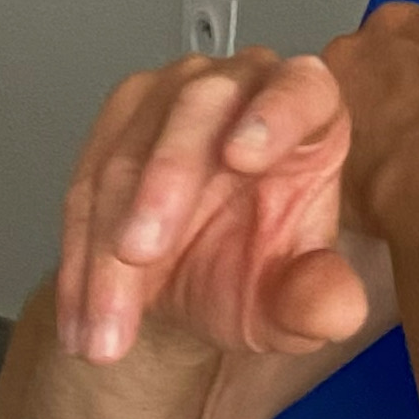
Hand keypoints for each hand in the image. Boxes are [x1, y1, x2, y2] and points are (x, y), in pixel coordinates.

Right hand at [56, 48, 364, 370]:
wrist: (188, 281)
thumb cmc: (255, 267)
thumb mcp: (290, 301)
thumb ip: (315, 301)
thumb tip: (340, 309)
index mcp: (309, 110)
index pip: (302, 90)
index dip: (275, 113)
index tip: (242, 155)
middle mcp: (242, 87)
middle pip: (198, 110)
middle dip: (163, 184)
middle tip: (140, 253)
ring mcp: (174, 96)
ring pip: (128, 158)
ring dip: (106, 250)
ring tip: (108, 331)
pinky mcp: (119, 123)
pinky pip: (85, 188)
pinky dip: (78, 261)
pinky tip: (83, 319)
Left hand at [325, 0, 418, 240]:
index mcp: (395, 21)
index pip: (406, 31)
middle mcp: (351, 55)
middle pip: (371, 69)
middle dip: (393, 90)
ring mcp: (329, 107)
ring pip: (349, 111)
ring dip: (371, 126)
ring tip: (406, 159)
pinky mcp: (315, 158)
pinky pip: (333, 158)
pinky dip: (354, 167)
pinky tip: (383, 185)